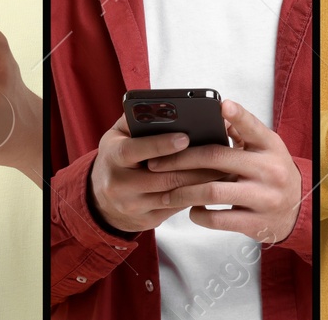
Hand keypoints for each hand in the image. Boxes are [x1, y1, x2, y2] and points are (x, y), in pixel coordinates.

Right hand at [88, 114, 227, 233]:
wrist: (103, 199)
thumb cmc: (117, 158)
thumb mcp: (118, 136)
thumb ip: (136, 121)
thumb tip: (163, 108)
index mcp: (112, 157)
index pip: (134, 150)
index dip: (160, 144)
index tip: (185, 137)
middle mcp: (119, 183)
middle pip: (162, 176)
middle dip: (194, 166)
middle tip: (220, 154)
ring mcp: (133, 204)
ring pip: (174, 194)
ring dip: (201, 183)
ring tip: (224, 169)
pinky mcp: (148, 219)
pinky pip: (177, 207)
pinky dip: (196, 195)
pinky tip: (212, 185)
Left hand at [147, 99, 301, 242]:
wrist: (298, 210)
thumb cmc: (272, 172)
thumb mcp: (265, 148)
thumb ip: (243, 131)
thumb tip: (217, 113)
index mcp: (270, 147)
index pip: (253, 127)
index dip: (238, 115)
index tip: (222, 104)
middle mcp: (270, 171)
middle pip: (216, 158)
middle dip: (180, 160)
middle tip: (155, 163)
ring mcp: (264, 198)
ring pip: (213, 191)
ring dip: (182, 191)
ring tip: (166, 191)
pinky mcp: (256, 223)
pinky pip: (218, 219)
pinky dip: (199, 214)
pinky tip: (191, 210)